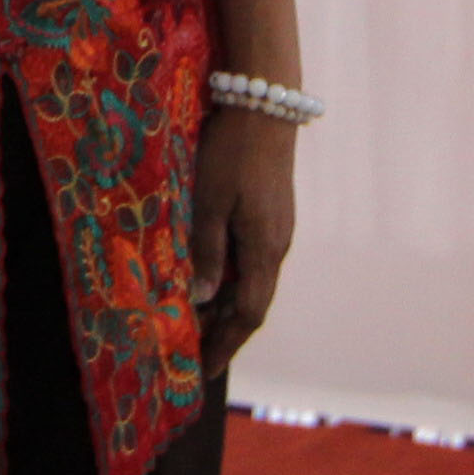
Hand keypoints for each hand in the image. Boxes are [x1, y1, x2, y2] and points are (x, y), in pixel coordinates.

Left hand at [190, 105, 298, 374]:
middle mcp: (277, 246)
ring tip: (197, 321)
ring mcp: (277, 228)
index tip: (207, 369)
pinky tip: (210, 275)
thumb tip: (201, 300)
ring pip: (252, 280)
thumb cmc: (233, 153)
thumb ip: (207, 251)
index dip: (227, 344)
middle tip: (196, 353)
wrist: (265, 105)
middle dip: (225, 331)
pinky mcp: (271, 212)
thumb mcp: (210, 202)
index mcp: (265, 250)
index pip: (248, 314)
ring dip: (226, 304)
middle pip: (252, 302)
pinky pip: (252, 258)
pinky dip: (231, 277)